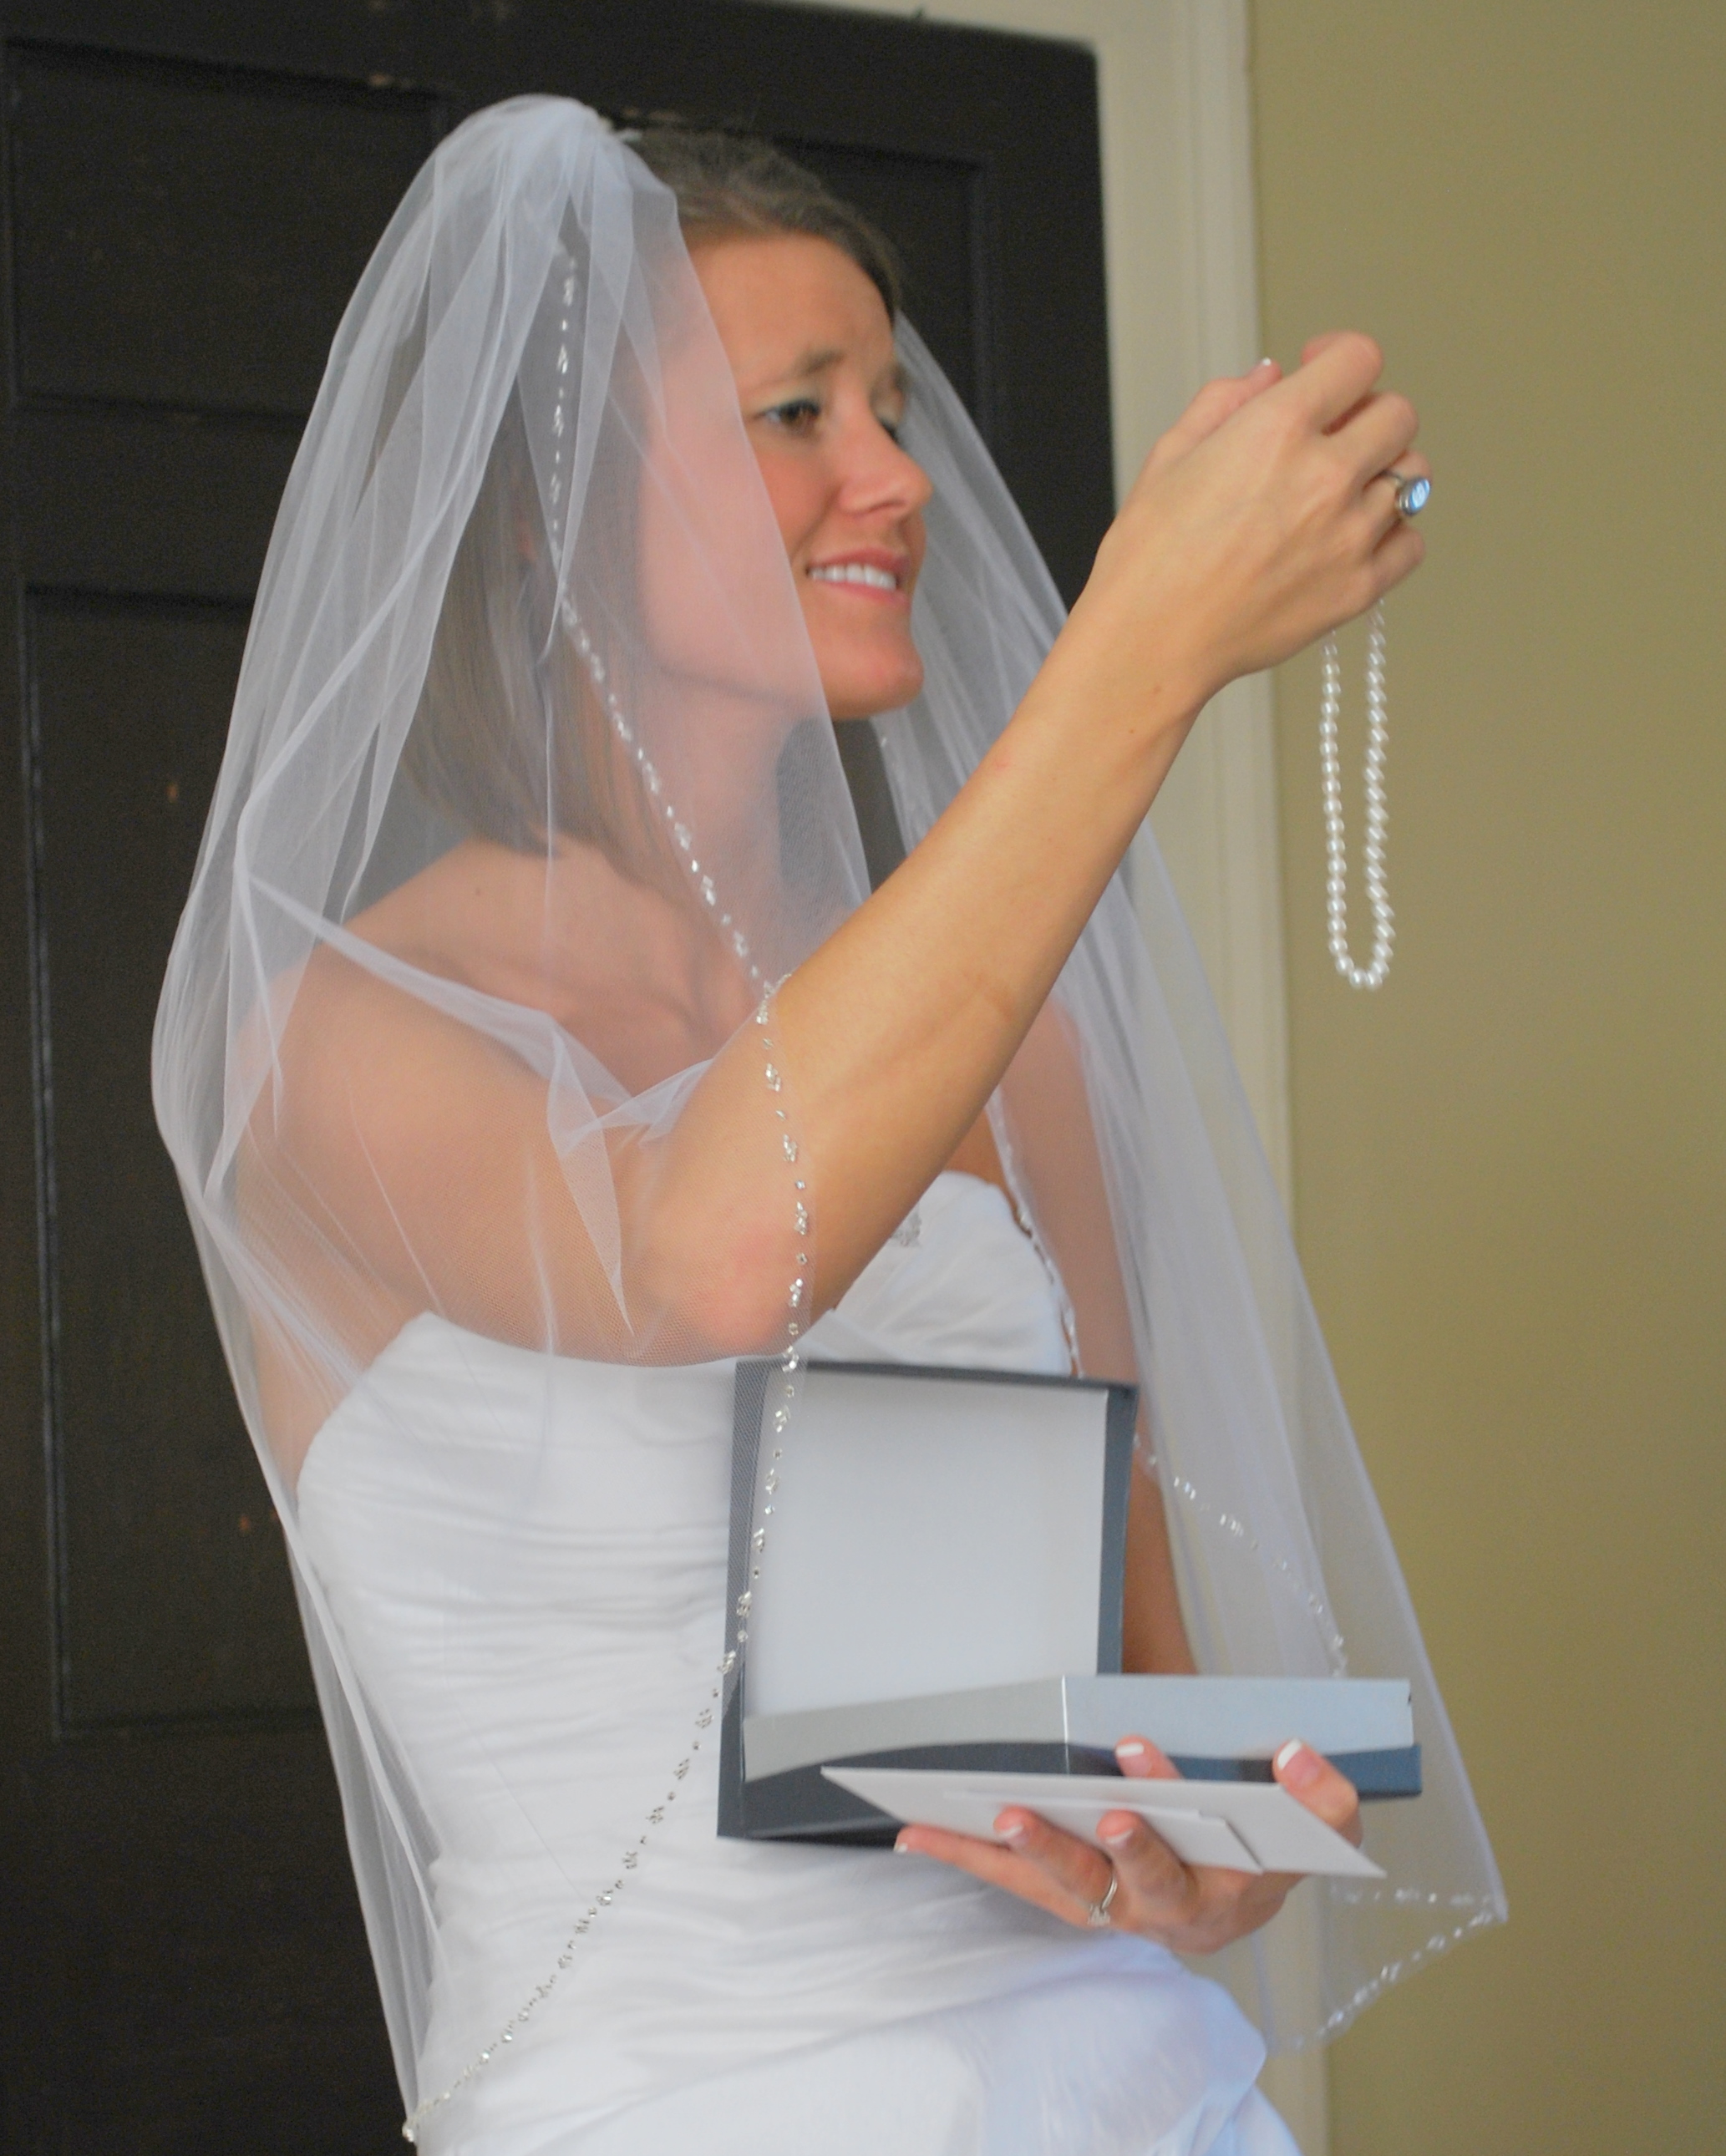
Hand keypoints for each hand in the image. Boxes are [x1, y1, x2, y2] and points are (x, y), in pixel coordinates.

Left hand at [893, 1736, 1362, 1955]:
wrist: (1244, 1902)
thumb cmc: (1273, 1852)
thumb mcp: (1323, 1829)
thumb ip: (1324, 1796)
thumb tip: (1295, 1755)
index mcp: (1228, 1893)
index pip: (1202, 1843)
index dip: (1167, 1794)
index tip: (1136, 1744)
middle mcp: (1167, 1912)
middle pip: (1130, 1881)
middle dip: (1093, 1840)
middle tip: (1052, 1806)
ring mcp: (1117, 1911)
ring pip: (1065, 1889)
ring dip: (1021, 1853)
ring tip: (986, 1811)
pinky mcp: (1075, 1901)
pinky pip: (1018, 1885)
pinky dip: (970, 1857)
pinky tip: (918, 1833)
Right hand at [1065, 333, 1428, 717]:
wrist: (1152, 642)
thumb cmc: (1149, 558)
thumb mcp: (1171, 455)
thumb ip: (1225, 401)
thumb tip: (1269, 377)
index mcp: (1277, 428)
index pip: (1359, 358)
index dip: (1341, 355)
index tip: (1322, 370)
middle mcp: (1326, 475)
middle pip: (1398, 415)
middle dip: (1366, 413)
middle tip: (1335, 434)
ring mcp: (1350, 534)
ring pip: (1412, 477)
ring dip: (1382, 473)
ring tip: (1343, 492)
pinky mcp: (1358, 587)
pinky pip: (1411, 543)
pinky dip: (1392, 534)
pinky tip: (1353, 537)